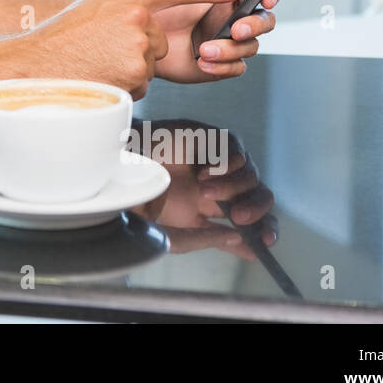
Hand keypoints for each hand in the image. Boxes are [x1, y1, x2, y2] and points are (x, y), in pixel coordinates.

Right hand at [20, 0, 244, 98]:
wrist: (38, 63)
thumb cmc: (61, 38)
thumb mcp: (96, 9)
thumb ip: (127, 8)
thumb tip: (147, 18)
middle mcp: (138, 18)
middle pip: (159, 40)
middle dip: (140, 50)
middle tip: (105, 51)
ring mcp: (138, 46)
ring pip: (150, 64)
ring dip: (129, 69)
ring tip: (98, 64)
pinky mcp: (137, 73)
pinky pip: (141, 84)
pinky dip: (124, 84)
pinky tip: (100, 76)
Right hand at [132, 120, 278, 259]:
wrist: (117, 170)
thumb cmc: (140, 204)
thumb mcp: (174, 234)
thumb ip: (209, 240)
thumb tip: (245, 243)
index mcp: (213, 210)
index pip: (253, 220)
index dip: (265, 228)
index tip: (265, 241)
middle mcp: (221, 186)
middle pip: (261, 196)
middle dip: (257, 210)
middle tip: (238, 217)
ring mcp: (218, 162)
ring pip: (251, 176)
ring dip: (232, 188)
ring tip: (204, 191)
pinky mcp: (211, 139)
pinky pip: (237, 150)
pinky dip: (227, 164)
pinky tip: (204, 172)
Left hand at [149, 0, 280, 83]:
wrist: (138, 31)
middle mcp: (233, 16)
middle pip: (265, 21)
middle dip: (256, 25)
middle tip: (237, 28)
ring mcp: (227, 40)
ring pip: (251, 46)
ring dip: (231, 48)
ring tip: (205, 48)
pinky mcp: (219, 62)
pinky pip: (237, 68)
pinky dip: (223, 65)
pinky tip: (204, 60)